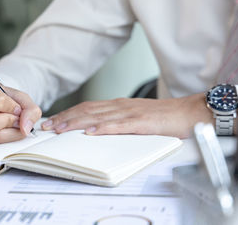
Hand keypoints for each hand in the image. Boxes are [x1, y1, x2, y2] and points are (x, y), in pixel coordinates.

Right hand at [0, 80, 41, 143]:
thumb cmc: (6, 99)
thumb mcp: (21, 98)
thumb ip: (30, 109)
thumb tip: (25, 128)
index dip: (12, 107)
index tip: (17, 108)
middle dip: (9, 122)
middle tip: (16, 118)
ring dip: (10, 132)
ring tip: (12, 124)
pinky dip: (4, 138)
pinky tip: (4, 129)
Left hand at [41, 93, 212, 138]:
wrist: (189, 112)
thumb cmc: (163, 117)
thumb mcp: (135, 117)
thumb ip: (117, 121)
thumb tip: (96, 130)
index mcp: (118, 105)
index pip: (87, 108)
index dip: (68, 113)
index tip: (53, 121)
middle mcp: (121, 106)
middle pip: (87, 111)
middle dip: (65, 118)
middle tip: (48, 126)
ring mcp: (131, 113)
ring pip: (98, 116)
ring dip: (77, 122)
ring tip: (60, 129)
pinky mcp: (142, 122)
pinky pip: (119, 125)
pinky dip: (103, 128)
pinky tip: (91, 132)